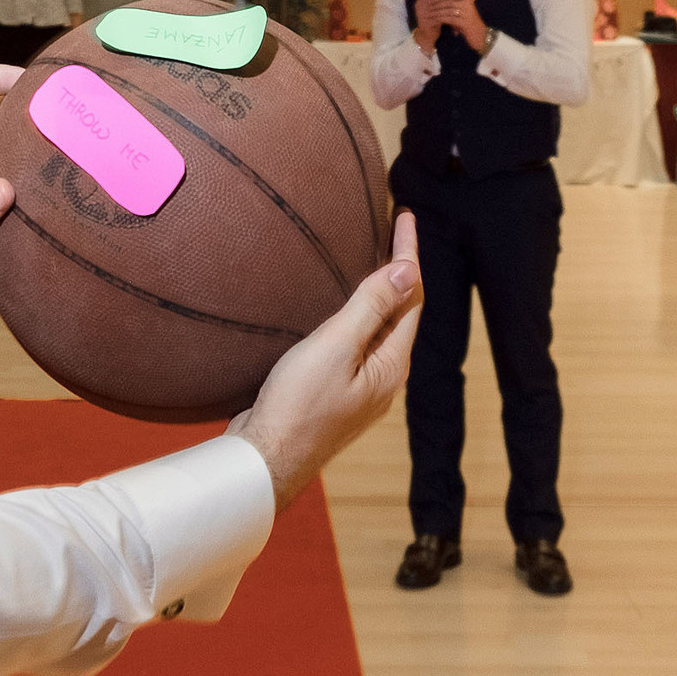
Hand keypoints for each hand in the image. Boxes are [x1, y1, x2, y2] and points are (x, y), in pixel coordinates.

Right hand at [231, 212, 421, 510]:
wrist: (265, 460)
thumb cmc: (297, 406)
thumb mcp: (334, 348)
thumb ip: (370, 308)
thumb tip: (407, 271)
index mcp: (392, 365)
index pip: (411, 297)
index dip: (409, 254)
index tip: (405, 215)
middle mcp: (384, 378)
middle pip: (401, 312)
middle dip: (400, 270)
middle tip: (393, 228)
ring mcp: (361, 388)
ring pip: (379, 329)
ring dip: (380, 292)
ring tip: (373, 259)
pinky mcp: (336, 394)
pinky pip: (358, 344)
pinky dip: (358, 314)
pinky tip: (342, 310)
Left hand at [411, 0, 488, 53]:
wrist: (481, 36)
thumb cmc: (470, 25)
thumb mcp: (464, 13)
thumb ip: (456, 6)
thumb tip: (444, 0)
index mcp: (467, 0)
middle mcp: (467, 5)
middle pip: (448, 1)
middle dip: (436, 3)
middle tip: (426, 5)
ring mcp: (466, 13)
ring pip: (448, 10)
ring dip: (437, 11)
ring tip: (428, 13)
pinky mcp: (464, 22)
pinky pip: (449, 19)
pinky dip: (441, 19)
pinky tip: (434, 20)